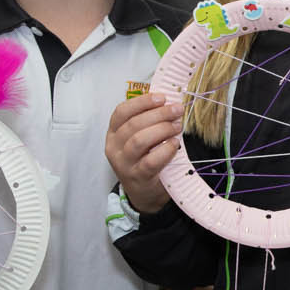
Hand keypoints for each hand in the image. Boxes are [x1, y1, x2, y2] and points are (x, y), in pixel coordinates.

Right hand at [105, 92, 184, 214]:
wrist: (144, 192)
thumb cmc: (144, 160)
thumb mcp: (139, 138)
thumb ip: (147, 121)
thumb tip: (168, 101)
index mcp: (113, 133)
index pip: (121, 111)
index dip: (142, 102)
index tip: (162, 97)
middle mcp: (114, 147)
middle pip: (133, 124)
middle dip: (159, 114)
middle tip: (177, 110)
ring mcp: (124, 163)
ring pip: (139, 140)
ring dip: (162, 129)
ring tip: (177, 126)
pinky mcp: (137, 177)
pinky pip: (151, 160)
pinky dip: (165, 150)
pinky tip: (174, 144)